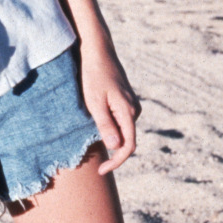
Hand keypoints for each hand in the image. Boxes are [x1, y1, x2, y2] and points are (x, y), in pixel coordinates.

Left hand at [78, 37, 141, 174]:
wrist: (98, 51)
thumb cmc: (93, 76)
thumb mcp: (94, 102)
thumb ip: (106, 125)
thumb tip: (116, 147)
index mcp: (128, 111)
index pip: (128, 145)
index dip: (116, 161)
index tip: (101, 170)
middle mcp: (134, 109)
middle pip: (126, 139)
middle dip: (111, 150)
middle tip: (92, 156)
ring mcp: (131, 104)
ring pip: (122, 130)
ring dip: (109, 135)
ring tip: (89, 126)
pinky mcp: (126, 100)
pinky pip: (120, 120)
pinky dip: (109, 125)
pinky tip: (95, 117)